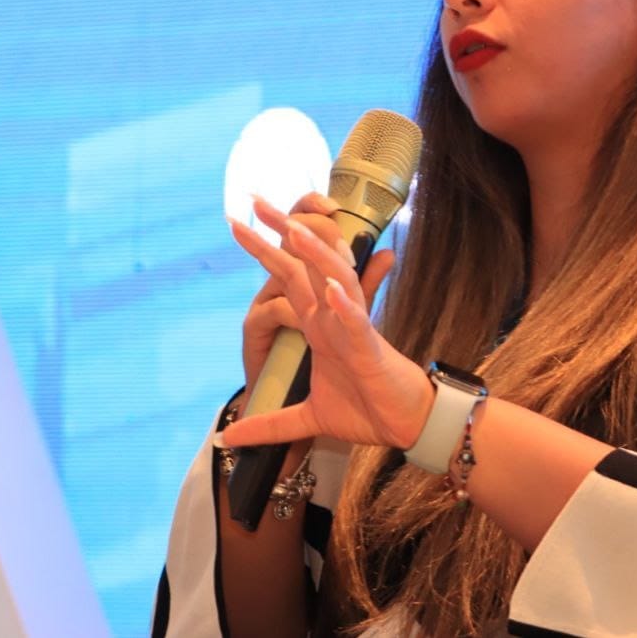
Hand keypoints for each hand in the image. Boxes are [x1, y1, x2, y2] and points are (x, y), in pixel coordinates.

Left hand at [226, 196, 432, 450]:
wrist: (406, 427)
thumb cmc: (366, 411)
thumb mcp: (306, 420)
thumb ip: (269, 425)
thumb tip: (230, 437)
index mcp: (319, 324)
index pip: (287, 277)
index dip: (263, 249)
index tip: (236, 223)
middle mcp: (334, 317)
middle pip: (306, 264)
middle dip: (282, 231)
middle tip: (256, 200)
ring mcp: (353, 330)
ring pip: (336, 281)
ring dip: (315, 255)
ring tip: (292, 229)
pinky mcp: (370, 351)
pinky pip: (357, 323)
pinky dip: (344, 305)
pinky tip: (331, 288)